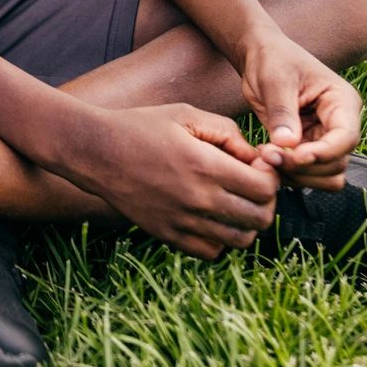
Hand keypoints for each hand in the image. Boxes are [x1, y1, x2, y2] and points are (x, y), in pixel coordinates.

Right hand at [76, 104, 278, 258]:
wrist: (96, 152)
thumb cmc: (141, 127)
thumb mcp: (186, 114)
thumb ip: (227, 132)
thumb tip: (254, 156)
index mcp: (205, 165)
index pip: (265, 188)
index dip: (270, 176)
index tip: (257, 165)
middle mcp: (198, 199)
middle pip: (260, 218)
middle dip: (265, 200)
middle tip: (250, 185)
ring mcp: (183, 222)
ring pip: (240, 240)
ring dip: (246, 222)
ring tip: (233, 202)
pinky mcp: (168, 236)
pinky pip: (212, 252)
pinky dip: (221, 239)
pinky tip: (211, 217)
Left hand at [237, 32, 362, 189]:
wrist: (261, 57)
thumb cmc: (272, 60)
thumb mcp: (275, 81)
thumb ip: (283, 113)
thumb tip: (287, 144)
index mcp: (342, 101)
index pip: (346, 137)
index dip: (324, 152)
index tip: (295, 156)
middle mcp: (340, 124)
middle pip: (337, 162)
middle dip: (304, 166)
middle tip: (269, 156)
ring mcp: (325, 138)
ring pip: (326, 174)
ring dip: (298, 175)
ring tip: (266, 157)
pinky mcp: (308, 147)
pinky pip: (308, 173)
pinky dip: (290, 173)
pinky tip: (267, 157)